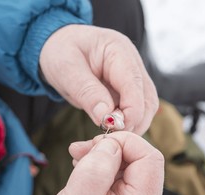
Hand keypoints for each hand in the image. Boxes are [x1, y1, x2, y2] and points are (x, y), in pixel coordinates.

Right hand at [18, 132, 163, 194]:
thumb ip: (96, 171)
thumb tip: (110, 143)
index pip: (149, 159)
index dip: (124, 143)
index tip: (94, 144)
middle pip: (141, 159)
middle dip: (111, 147)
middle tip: (80, 150)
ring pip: (128, 163)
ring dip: (103, 155)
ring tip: (77, 158)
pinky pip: (117, 174)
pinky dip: (99, 165)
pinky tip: (82, 167)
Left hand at [39, 25, 158, 135]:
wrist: (58, 46)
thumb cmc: (60, 52)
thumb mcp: (66, 70)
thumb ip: (87, 93)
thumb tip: (106, 119)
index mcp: (118, 50)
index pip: (134, 84)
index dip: (130, 111)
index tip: (114, 130)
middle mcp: (132, 62)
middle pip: (147, 99)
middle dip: (133, 122)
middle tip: (110, 137)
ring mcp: (133, 76)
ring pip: (146, 108)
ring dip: (132, 125)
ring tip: (110, 136)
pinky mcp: (129, 90)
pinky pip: (136, 110)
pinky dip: (127, 124)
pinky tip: (111, 131)